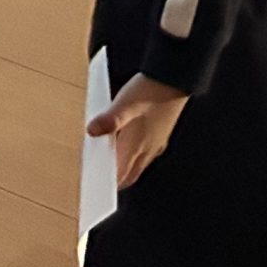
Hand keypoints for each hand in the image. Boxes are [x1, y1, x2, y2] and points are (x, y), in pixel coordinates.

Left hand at [87, 72, 188, 188]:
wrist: (174, 80)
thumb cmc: (150, 90)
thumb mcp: (124, 102)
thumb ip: (109, 119)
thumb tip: (92, 132)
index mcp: (137, 145)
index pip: (121, 175)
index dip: (107, 183)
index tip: (94, 187)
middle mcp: (148, 149)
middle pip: (130, 174)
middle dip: (115, 179)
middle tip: (98, 177)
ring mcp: (156, 143)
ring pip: (138, 165)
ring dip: (124, 168)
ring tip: (107, 162)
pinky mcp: (161, 135)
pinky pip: (145, 154)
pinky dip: (133, 156)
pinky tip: (126, 145)